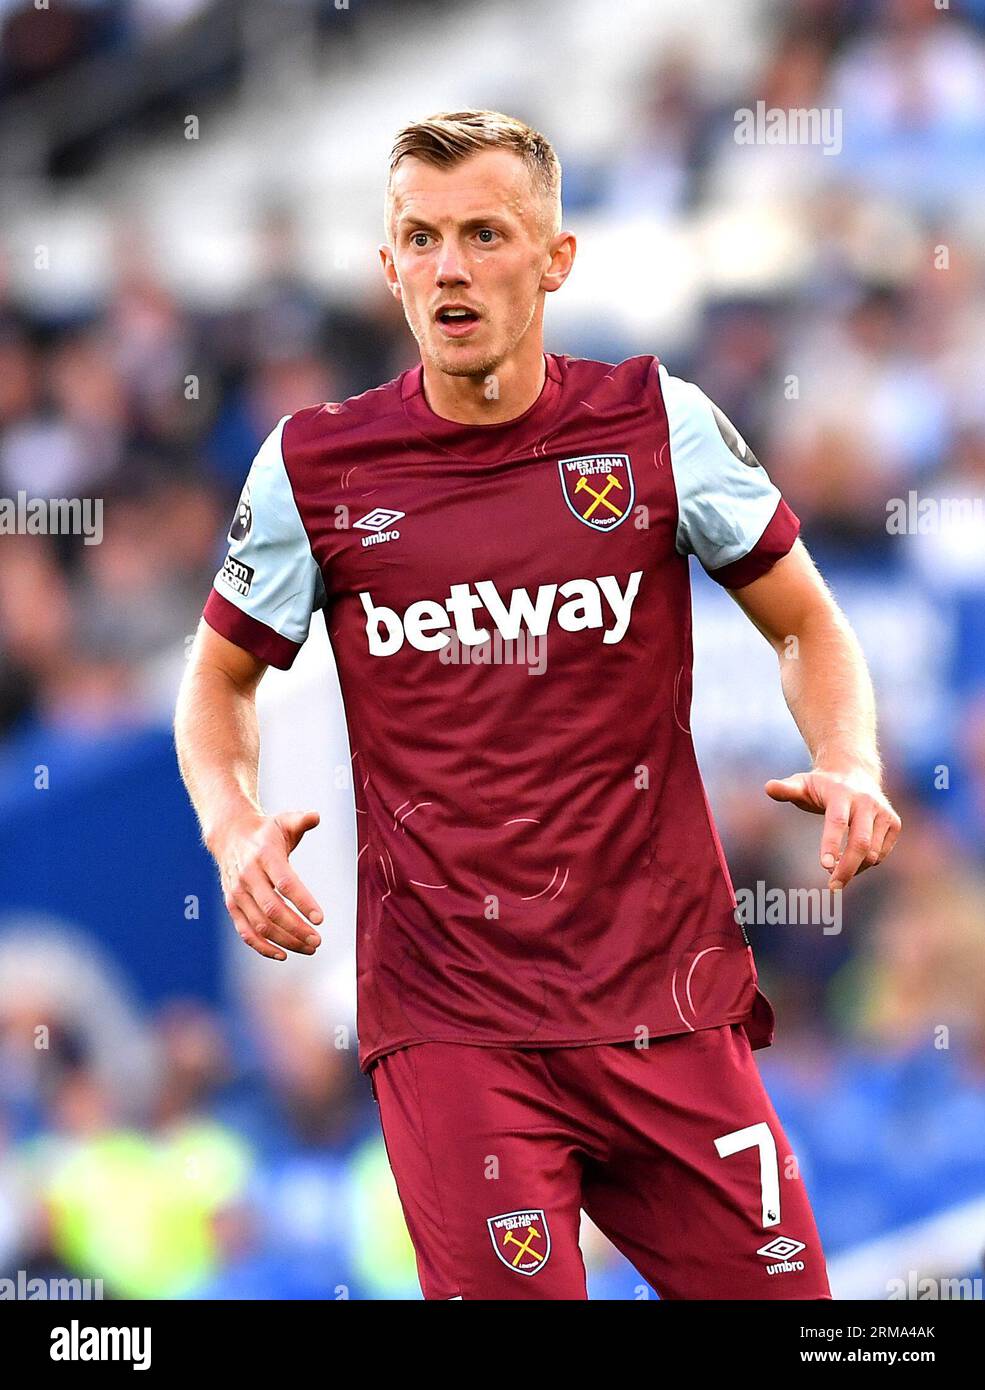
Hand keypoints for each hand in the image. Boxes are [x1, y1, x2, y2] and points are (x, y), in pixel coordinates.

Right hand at [212, 810, 324, 959]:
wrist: (230, 835)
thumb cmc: (266, 831)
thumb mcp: (283, 821)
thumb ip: (301, 820)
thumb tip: (316, 816)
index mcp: (265, 855)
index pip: (285, 883)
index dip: (303, 902)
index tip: (320, 919)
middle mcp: (248, 876)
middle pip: (273, 910)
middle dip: (296, 928)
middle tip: (318, 941)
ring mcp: (237, 893)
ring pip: (260, 925)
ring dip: (285, 940)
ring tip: (309, 948)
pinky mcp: (232, 905)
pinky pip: (245, 932)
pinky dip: (262, 947)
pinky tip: (283, 955)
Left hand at [765, 768, 900, 889]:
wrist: (854, 773)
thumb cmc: (822, 785)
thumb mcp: (801, 783)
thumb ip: (785, 789)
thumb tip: (767, 788)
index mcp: (842, 793)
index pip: (837, 822)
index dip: (831, 845)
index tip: (824, 866)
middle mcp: (867, 802)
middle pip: (860, 843)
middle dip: (846, 869)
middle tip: (832, 887)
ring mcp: (884, 812)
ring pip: (872, 853)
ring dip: (855, 869)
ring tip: (837, 872)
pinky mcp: (894, 823)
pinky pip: (881, 854)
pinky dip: (866, 864)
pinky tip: (852, 861)